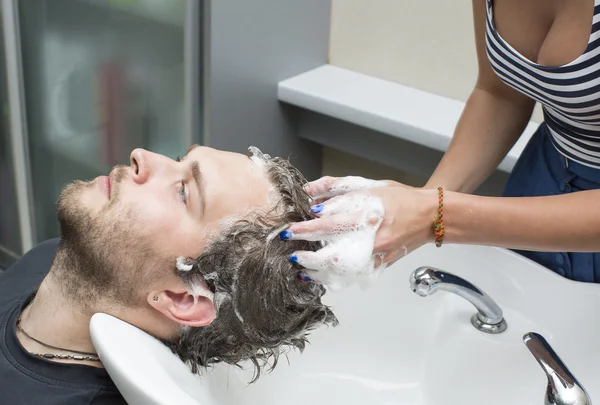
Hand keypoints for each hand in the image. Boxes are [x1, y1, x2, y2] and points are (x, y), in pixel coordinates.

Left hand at [282, 176, 436, 281]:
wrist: (429, 216)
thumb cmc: (398, 198)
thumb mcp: (367, 185)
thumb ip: (336, 187)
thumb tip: (310, 191)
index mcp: (366, 212)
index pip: (330, 222)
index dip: (307, 228)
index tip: (290, 231)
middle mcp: (372, 236)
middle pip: (335, 252)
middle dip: (309, 256)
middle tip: (294, 255)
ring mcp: (378, 254)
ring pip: (345, 270)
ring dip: (320, 272)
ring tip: (304, 270)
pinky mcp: (382, 265)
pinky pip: (357, 276)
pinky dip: (338, 279)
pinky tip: (323, 278)